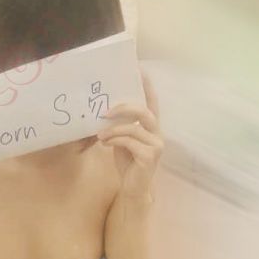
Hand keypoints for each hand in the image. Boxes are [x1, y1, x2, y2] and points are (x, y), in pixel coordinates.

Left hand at [96, 72, 162, 202]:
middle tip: (105, 112)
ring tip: (100, 135)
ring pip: (133, 128)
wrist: (133, 188)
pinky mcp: (150, 156)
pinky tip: (105, 144)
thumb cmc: (128, 162)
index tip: (139, 69)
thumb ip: (121, 126)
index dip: (147, 86)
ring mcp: (156, 145)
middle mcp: (157, 133)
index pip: (152, 102)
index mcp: (151, 127)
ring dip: (113, 130)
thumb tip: (105, 111)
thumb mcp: (122, 140)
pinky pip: (130, 141)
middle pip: (143, 111)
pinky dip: (115, 141)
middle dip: (124, 108)